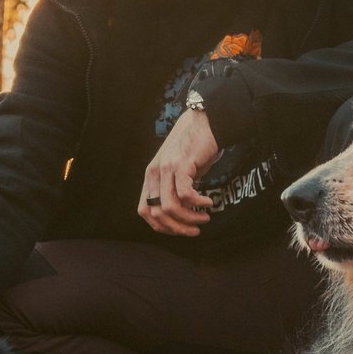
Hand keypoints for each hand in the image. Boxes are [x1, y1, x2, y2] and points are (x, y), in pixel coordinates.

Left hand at [140, 108, 218, 235]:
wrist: (203, 122)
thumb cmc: (193, 148)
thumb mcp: (177, 170)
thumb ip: (173, 189)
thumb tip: (181, 215)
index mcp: (150, 177)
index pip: (144, 211)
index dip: (160, 226)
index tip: (179, 229)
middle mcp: (155, 173)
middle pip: (157, 213)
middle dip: (177, 228)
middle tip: (195, 230)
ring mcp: (167, 168)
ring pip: (170, 207)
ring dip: (189, 218)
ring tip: (204, 218)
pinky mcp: (182, 164)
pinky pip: (185, 194)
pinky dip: (197, 204)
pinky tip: (208, 203)